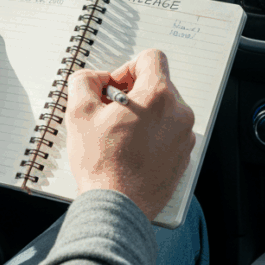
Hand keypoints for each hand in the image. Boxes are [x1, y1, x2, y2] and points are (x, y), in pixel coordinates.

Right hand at [66, 49, 195, 221]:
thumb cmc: (102, 164)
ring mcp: (184, 136)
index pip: (151, 58)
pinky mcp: (183, 157)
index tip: (115, 88)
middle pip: (158, 85)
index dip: (127, 67)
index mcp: (158, 95)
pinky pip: (169, 133)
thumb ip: (84, 82)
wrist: (118, 207)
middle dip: (133, 93)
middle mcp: (178, 113)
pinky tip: (131, 151)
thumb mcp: (79, 113)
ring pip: (164, 110)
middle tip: (111, 113)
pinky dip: (152, 135)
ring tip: (119, 135)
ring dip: (143, 114)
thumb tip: (93, 79)